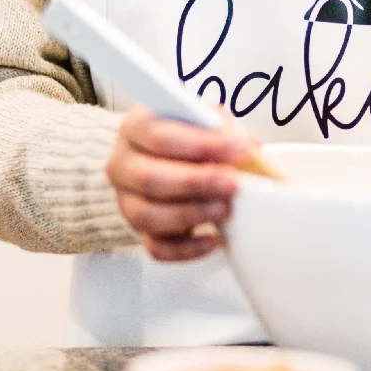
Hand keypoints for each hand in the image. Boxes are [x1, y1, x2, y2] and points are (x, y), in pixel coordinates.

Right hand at [106, 106, 254, 261]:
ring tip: (225, 209)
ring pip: (149, 216)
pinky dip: (186, 249)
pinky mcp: (137, 231)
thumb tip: (248, 146)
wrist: (170, 159)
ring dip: (192, 214)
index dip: (202, 145)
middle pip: (150, 178)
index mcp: (135, 127)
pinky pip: (156, 248)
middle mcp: (123, 164)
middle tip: (233, 184)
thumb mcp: (203, 121)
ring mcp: (126, 201)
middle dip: (197, 183)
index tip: (240, 150)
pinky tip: (213, 240)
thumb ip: (221, 128)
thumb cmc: (188, 138)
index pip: (160, 136)